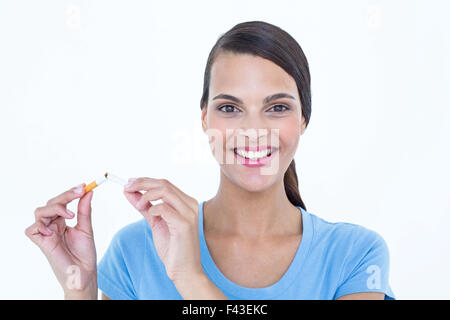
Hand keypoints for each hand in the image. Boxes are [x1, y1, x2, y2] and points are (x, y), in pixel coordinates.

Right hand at [25, 183, 96, 298]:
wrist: (84, 272)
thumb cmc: (85, 254)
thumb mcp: (86, 228)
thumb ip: (85, 210)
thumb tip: (88, 192)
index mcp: (62, 221)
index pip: (62, 201)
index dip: (70, 192)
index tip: (84, 186)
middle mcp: (52, 225)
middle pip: (50, 203)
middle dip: (65, 195)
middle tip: (79, 191)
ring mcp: (46, 233)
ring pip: (40, 211)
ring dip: (55, 207)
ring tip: (70, 215)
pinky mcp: (41, 243)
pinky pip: (31, 229)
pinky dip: (40, 225)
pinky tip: (54, 228)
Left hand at [123, 177, 202, 282]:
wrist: (184, 270)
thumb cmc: (172, 248)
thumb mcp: (155, 223)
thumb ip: (144, 207)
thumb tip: (129, 192)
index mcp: (186, 203)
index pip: (164, 183)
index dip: (145, 181)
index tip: (128, 183)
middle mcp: (190, 204)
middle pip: (164, 183)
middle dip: (142, 183)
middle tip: (126, 187)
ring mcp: (189, 213)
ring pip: (165, 190)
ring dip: (145, 194)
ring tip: (137, 204)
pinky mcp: (184, 224)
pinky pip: (164, 208)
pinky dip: (152, 208)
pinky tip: (148, 214)